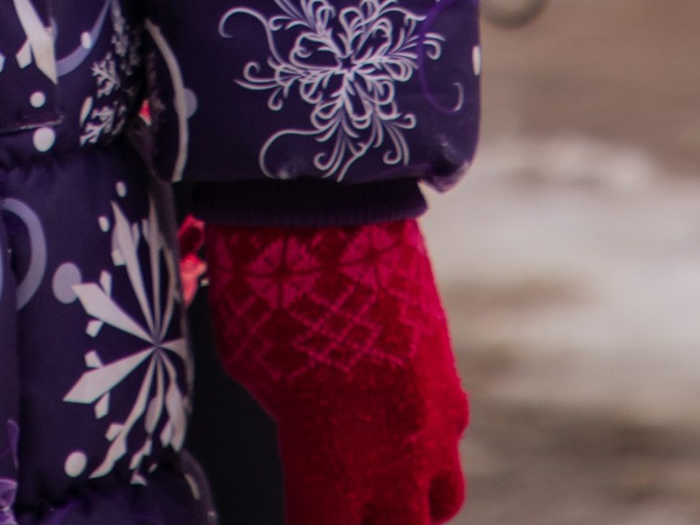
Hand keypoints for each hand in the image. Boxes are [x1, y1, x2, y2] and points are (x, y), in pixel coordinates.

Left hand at [201, 216, 466, 524]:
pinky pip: (446, 437)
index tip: (301, 513)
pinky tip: (396, 418)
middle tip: (345, 501)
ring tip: (381, 483)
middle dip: (370, 522)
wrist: (327, 206)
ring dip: (411, 499)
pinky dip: (426, 442)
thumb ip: (287, 420)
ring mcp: (431, 423)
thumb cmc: (266, 285)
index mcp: (332, 469)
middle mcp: (393, 462)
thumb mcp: (251, 368)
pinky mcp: (448, 379)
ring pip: (439, 501)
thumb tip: (301, 428)